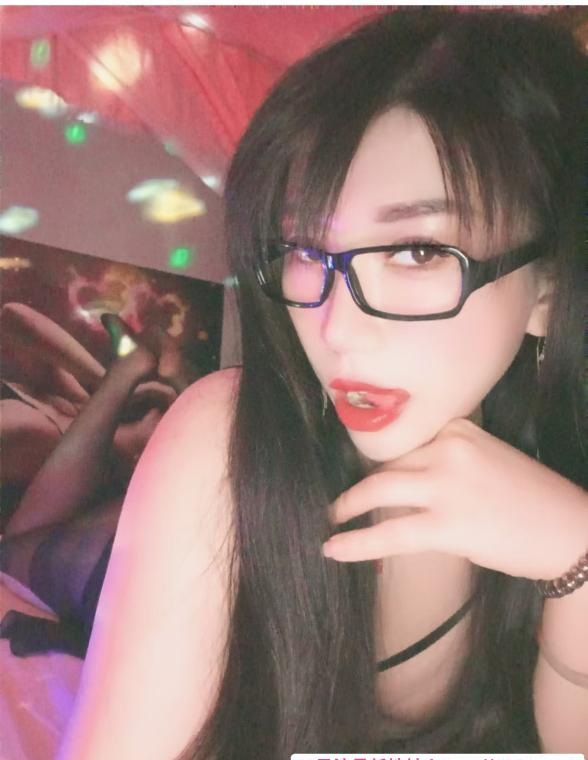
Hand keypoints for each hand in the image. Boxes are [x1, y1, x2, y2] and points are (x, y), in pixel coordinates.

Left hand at [323, 418, 587, 579]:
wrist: (570, 532)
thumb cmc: (530, 499)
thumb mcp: (486, 458)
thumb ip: (445, 458)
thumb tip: (401, 477)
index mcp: (458, 428)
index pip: (402, 441)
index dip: (377, 461)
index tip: (356, 471)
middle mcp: (449, 447)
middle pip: (385, 463)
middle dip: (358, 485)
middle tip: (339, 501)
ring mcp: (447, 484)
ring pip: (378, 489)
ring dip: (347, 506)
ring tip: (331, 520)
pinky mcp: (447, 523)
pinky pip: (389, 533)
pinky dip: (356, 542)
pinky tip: (332, 548)